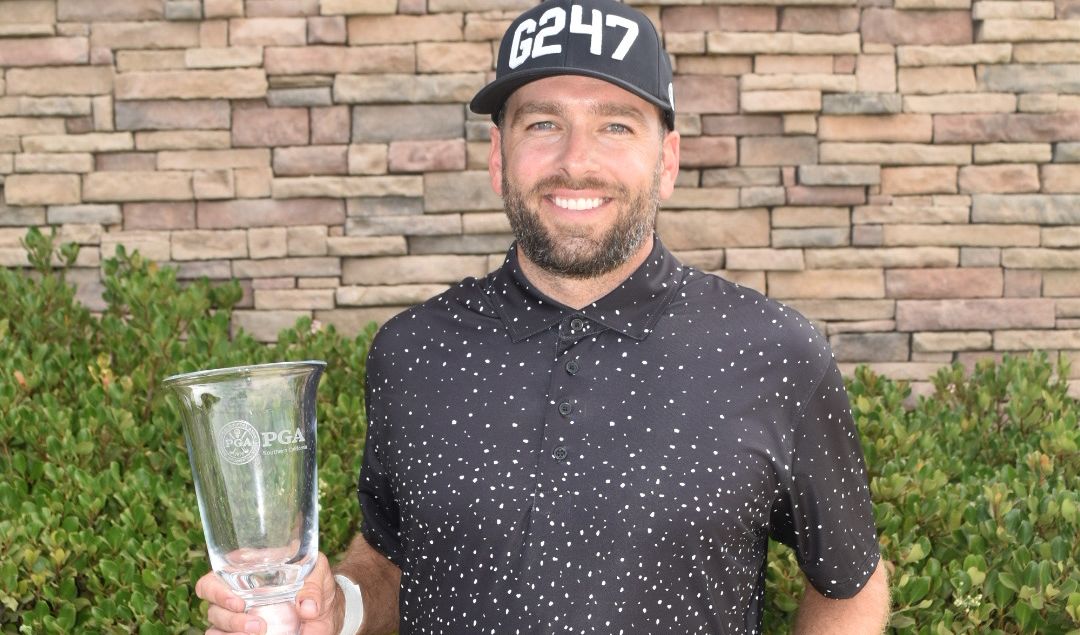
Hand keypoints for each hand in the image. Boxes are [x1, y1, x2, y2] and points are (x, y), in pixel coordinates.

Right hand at [195, 553, 344, 634]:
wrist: (324, 611)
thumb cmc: (316, 584)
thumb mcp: (319, 576)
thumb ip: (314, 587)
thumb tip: (307, 607)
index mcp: (245, 572)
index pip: (213, 579)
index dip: (216, 590)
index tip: (238, 602)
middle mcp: (235, 594)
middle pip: (213, 607)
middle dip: (230, 617)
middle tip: (256, 625)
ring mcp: (237, 617)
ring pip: (217, 626)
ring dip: (234, 631)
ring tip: (260, 632)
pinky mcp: (243, 633)